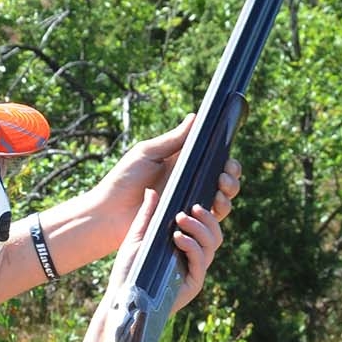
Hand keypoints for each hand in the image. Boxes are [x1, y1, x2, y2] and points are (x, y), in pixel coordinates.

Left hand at [91, 114, 243, 246]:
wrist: (108, 212)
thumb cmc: (123, 179)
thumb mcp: (148, 153)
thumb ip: (173, 139)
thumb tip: (196, 117)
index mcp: (183, 165)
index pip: (215, 161)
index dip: (227, 161)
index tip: (228, 159)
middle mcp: (190, 185)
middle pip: (225, 181)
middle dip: (232, 176)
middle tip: (224, 174)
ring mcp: (188, 205)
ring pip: (223, 201)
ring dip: (228, 194)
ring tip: (219, 188)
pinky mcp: (185, 224)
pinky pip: (211, 221)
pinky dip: (217, 212)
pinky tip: (209, 204)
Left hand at [102, 179, 225, 314]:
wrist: (122, 297)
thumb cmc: (129, 268)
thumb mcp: (138, 236)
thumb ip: (148, 215)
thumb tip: (152, 190)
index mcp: (185, 245)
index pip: (206, 225)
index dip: (209, 211)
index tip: (197, 198)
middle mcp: (194, 257)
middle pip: (215, 233)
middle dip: (206, 217)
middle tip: (191, 209)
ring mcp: (195, 270)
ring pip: (212, 244)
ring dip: (199, 228)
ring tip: (181, 220)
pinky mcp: (193, 283)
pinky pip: (200, 261)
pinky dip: (192, 245)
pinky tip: (178, 237)